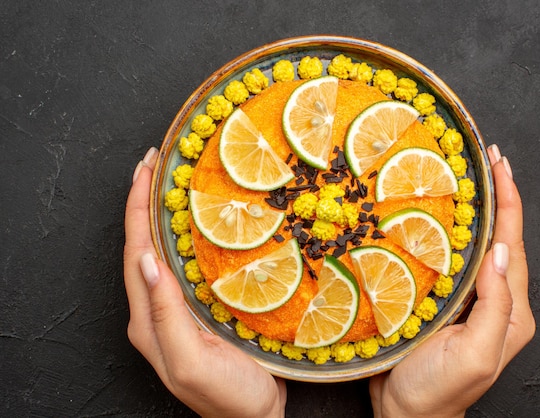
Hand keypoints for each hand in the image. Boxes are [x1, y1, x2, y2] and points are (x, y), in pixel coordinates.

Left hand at [123, 148, 285, 417]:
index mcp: (149, 320)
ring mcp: (178, 309)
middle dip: (144, 202)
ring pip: (163, 251)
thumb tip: (147, 259)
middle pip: (143, 245)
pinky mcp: (199, 310)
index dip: (136, 208)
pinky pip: (185, 264)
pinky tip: (200, 222)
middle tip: (156, 164)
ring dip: (163, 215)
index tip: (145, 169)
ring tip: (173, 183)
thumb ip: (164, 314)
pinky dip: (185, 235)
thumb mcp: (191, 362)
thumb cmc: (228, 398)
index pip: (135, 251)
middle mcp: (157, 310)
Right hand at [369, 144, 534, 417]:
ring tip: (467, 179)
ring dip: (476, 212)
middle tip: (487, 161)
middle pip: (500, 240)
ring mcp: (470, 301)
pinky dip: (450, 233)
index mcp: (510, 312)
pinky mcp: (445, 302)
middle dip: (498, 199)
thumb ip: (495, 304)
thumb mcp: (475, 352)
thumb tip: (502, 252)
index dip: (509, 203)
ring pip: (477, 247)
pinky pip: (453, 261)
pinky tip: (438, 218)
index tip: (501, 167)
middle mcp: (495, 302)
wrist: (408, 415)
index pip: (514, 246)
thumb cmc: (438, 390)